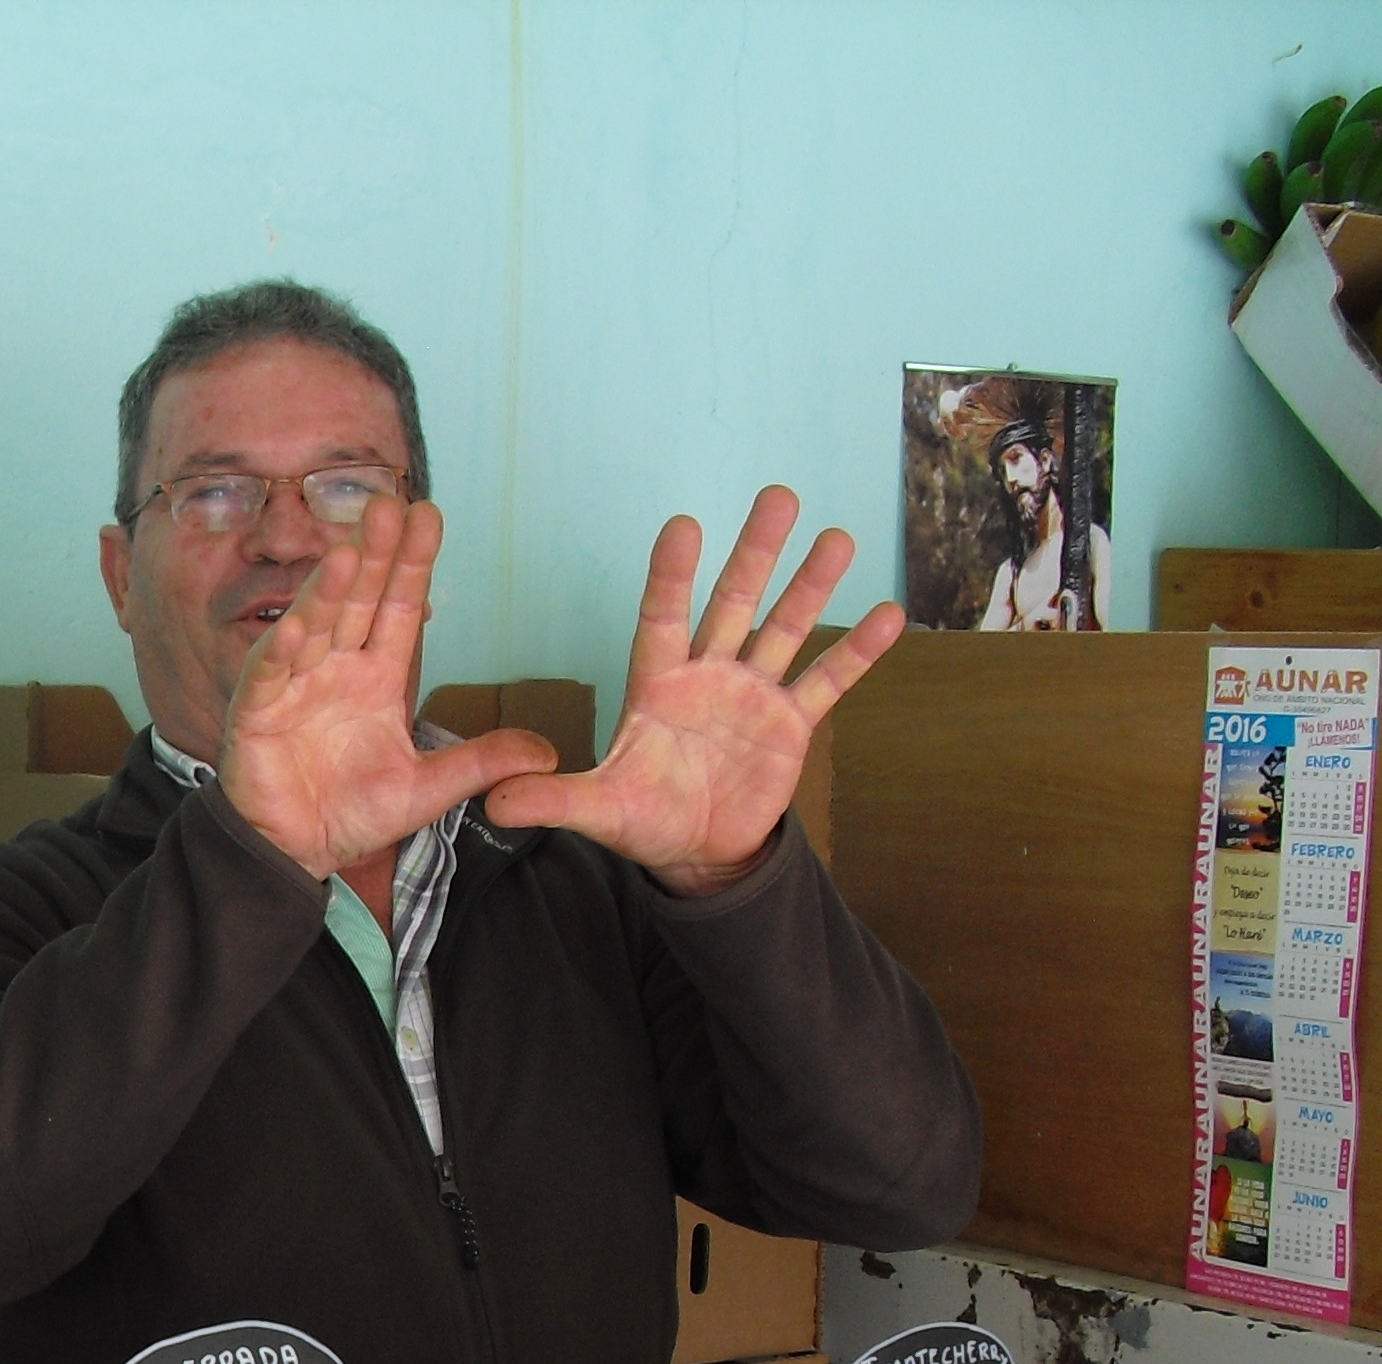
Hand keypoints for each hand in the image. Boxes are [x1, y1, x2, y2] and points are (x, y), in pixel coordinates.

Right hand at [219, 497, 558, 881]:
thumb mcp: (427, 790)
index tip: (430, 516)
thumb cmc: (353, 813)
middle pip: (358, 601)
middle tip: (389, 505)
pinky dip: (281, 652)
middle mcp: (336, 668)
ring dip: (329, 590)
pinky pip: (269, 675)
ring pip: (314, 626)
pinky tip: (298, 627)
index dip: (413, 563)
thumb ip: (480, 764)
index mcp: (376, 676)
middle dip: (374, 554)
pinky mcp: (256, 714)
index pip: (399, 607)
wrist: (296, 852)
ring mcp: (294, 685)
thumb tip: (548, 753)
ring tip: (351, 552)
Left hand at [484, 488, 904, 893]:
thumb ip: (552, 800)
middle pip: (733, 604)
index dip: (672, 576)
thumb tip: (492, 803)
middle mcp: (709, 675)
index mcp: (658, 684)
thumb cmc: (643, 818)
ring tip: (838, 537)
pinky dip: (857, 653)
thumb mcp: (597, 810)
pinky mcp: (791, 724)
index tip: (684, 525)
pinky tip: (889, 615)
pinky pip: (826, 682)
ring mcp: (754, 694)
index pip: (663, 618)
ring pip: (786, 628)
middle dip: (756, 553)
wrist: (695, 850)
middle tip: (777, 495)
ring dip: (812, 586)